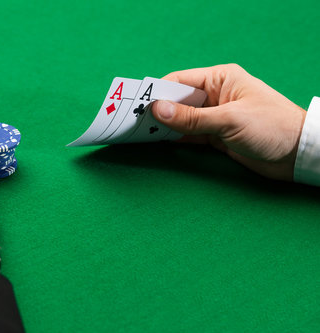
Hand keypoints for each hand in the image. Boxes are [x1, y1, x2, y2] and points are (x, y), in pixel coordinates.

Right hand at [151, 64, 306, 180]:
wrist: (297, 155)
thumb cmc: (271, 126)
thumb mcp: (228, 120)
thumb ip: (191, 118)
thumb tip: (157, 110)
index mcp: (220, 79)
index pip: (180, 81)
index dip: (157, 93)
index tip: (137, 105)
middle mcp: (214, 95)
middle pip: (177, 100)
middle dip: (157, 110)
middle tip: (133, 120)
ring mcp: (213, 116)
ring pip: (180, 119)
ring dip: (163, 126)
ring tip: (139, 132)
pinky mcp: (214, 136)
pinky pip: (187, 134)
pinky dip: (173, 138)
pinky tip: (157, 141)